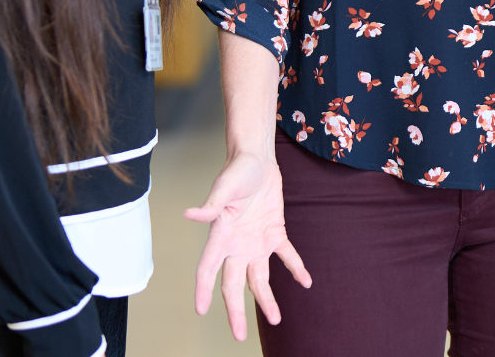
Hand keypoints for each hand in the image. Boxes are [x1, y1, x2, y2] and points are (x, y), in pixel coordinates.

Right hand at [184, 150, 311, 340]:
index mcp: (220, 234)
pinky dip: (295, 268)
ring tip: (275, 319)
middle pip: (233, 283)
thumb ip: (210, 205)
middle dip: (235, 310)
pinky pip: (286, 255)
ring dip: (266, 298)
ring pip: (259, 278)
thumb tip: (189, 215)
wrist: (257, 158)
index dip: (203, 289)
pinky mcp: (275, 232)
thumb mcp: (223, 185)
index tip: (200, 310)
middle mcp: (236, 244)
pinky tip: (305, 281)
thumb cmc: (236, 169)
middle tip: (238, 335)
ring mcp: (256, 241)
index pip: (207, 268)